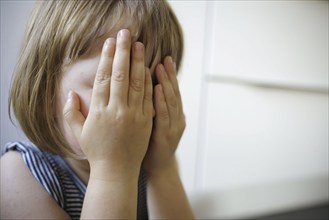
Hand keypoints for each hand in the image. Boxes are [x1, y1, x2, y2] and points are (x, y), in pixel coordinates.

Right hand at [63, 30, 152, 178]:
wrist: (116, 171)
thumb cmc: (97, 151)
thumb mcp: (79, 132)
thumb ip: (70, 112)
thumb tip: (69, 93)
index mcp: (99, 111)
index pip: (103, 78)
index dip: (106, 58)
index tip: (109, 43)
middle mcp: (116, 111)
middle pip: (120, 75)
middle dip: (123, 52)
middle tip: (126, 34)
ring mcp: (133, 116)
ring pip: (136, 83)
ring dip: (138, 62)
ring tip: (140, 45)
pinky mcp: (146, 121)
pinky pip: (148, 97)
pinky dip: (148, 81)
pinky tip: (149, 67)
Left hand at [143, 56, 185, 174]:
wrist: (158, 166)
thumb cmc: (152, 141)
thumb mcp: (155, 119)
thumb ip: (154, 103)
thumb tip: (146, 84)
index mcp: (173, 113)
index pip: (171, 90)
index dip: (169, 74)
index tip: (164, 58)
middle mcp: (176, 117)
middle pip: (173, 92)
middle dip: (169, 74)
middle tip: (165, 57)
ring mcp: (173, 126)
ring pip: (171, 101)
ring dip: (166, 83)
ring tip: (160, 67)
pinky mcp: (167, 136)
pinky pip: (163, 116)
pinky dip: (161, 101)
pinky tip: (156, 89)